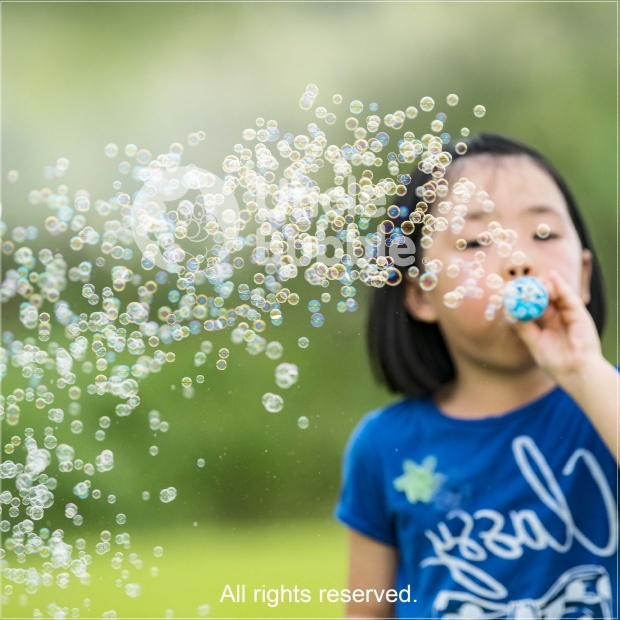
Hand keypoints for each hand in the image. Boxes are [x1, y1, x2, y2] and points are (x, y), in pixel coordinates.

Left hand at [510, 270, 601, 385]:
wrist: (575, 374)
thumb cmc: (556, 362)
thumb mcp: (534, 343)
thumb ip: (523, 328)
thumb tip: (508, 314)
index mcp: (549, 323)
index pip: (537, 305)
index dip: (526, 297)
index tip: (513, 289)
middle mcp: (560, 317)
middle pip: (547, 297)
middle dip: (536, 288)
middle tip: (523, 281)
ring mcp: (570, 316)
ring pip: (558, 295)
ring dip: (547, 285)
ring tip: (536, 278)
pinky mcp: (580, 316)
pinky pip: (571, 298)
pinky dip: (562, 287)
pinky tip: (553, 278)